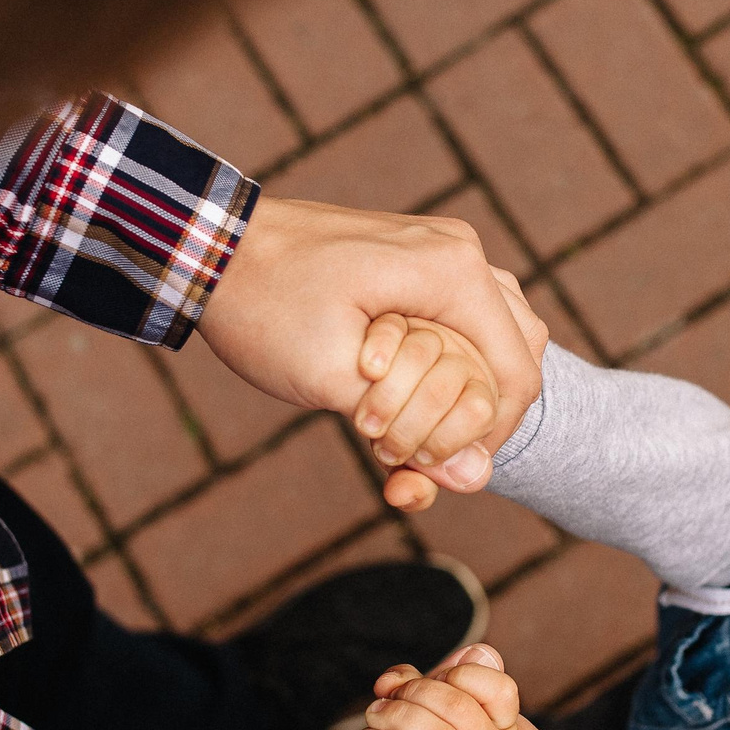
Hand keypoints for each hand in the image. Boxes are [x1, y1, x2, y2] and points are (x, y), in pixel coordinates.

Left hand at [197, 199, 547, 496]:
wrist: (210, 247)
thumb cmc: (265, 308)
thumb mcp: (333, 381)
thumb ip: (412, 431)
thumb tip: (476, 481)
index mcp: (452, 274)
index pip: (518, 374)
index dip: (490, 437)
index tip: (440, 467)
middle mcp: (459, 253)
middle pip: (519, 353)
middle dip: (480, 413)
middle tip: (423, 446)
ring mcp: (439, 250)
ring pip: (495, 336)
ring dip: (465, 387)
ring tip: (412, 421)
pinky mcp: (416, 259)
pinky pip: (462, 317)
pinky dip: (447, 361)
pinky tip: (402, 391)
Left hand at [367, 643, 524, 729]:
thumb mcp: (432, 700)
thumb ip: (445, 677)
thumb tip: (476, 652)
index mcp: (502, 721)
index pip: (501, 690)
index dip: (464, 675)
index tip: (438, 675)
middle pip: (463, 710)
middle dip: (419, 692)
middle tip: (391, 692)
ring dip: (402, 718)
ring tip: (375, 712)